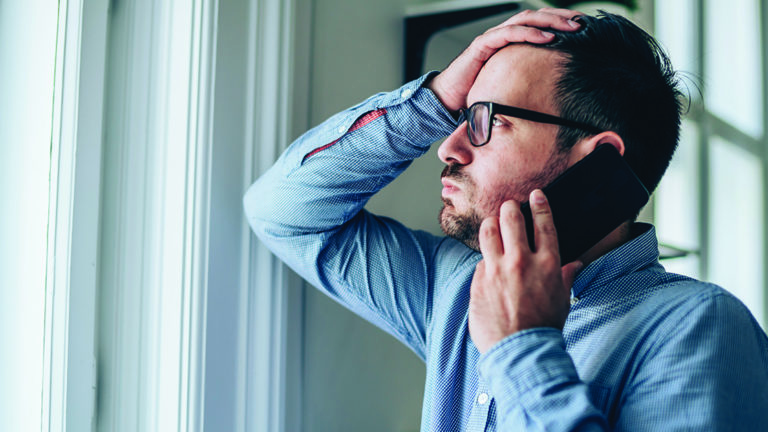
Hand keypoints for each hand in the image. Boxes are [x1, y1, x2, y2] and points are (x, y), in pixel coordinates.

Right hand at [427, 8, 581, 114]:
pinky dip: (530, 33)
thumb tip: (554, 89)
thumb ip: (528, 80)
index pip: (539, 24)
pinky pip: (509, 33)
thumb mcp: (510, 85)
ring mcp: (492, 38)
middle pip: (536, 17)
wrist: (449, 98)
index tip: (583, 27)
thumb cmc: (477, 92)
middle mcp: (503, 35)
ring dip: (550, 21)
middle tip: (583, 22)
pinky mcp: (483, 45)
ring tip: (571, 26)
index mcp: (511, 42)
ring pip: (525, 20)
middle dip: (560, 17)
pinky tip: (547, 37)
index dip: (560, 22)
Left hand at [468, 190, 582, 353]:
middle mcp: (521, 261)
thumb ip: (566, 277)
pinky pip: (480, 260)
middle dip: (509, 208)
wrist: (520, 351)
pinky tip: (489, 265)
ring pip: (488, 231)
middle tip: (509, 208)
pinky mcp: (478, 281)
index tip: (536, 195)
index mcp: (547, 264)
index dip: (539, 204)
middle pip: (510, 218)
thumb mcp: (562, 299)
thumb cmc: (544, 327)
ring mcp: (497, 270)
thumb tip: (575, 265)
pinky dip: (485, 259)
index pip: (543, 223)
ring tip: (493, 226)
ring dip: (491, 224)